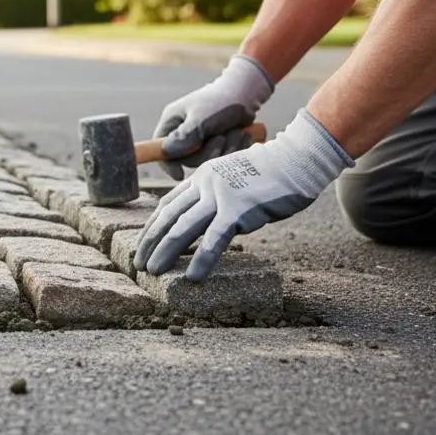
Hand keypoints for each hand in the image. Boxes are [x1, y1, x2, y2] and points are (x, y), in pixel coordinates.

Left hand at [135, 108, 352, 280]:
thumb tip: (211, 222)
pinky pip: (215, 238)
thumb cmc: (272, 174)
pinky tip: (193, 276)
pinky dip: (202, 258)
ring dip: (165, 251)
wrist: (297, 160)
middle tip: (138, 263)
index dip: (153, 225)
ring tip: (152, 270)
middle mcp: (205, 185)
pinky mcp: (239, 209)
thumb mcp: (235, 179)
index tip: (143, 243)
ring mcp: (220, 196)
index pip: (168, 204)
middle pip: (169, 216)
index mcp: (202, 177)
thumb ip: (219, 197)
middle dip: (151, 241)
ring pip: (184, 227)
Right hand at [152, 53, 274, 179]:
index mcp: (172, 123)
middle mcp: (184, 132)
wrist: (247, 93)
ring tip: (235, 133)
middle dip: (208, 152)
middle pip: (188, 158)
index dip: (167, 163)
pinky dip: (235, 148)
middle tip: (221, 139)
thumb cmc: (220, 101)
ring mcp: (201, 138)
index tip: (179, 175)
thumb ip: (183, 137)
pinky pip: (222, 157)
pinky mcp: (218, 142)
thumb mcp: (200, 119)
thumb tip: (167, 153)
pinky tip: (242, 135)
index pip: (161, 149)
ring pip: (207, 159)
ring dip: (225, 149)